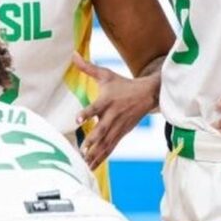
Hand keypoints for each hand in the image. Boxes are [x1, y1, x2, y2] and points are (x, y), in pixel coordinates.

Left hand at [73, 53, 157, 169]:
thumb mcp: (106, 74)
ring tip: (83, 162)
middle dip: (93, 139)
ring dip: (95, 152)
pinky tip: (91, 166)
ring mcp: (119, 127)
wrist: (148, 94)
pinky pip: (110, 148)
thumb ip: (87, 67)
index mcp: (108, 100)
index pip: (96, 107)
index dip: (87, 113)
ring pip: (106, 142)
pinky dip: (101, 157)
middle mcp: (113, 115)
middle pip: (102, 129)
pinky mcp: (121, 134)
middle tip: (82, 149)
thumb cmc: (123, 84)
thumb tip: (72, 54)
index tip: (77, 119)